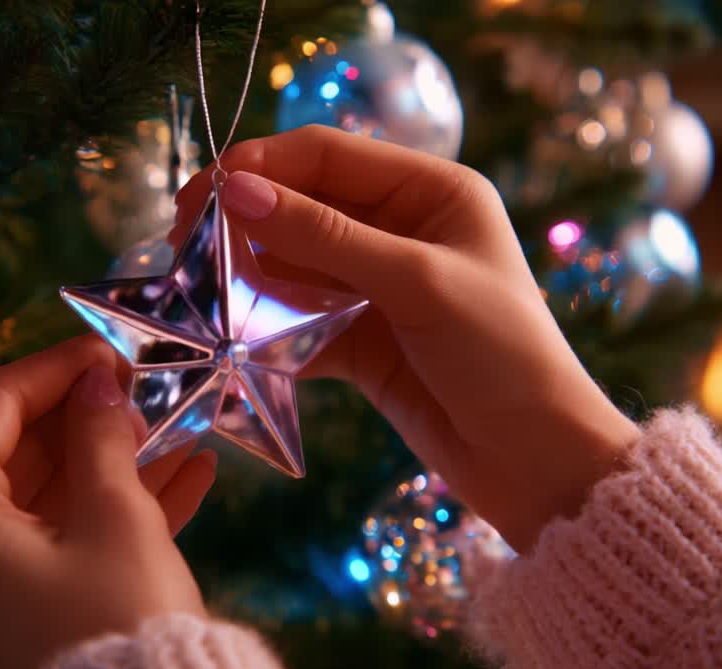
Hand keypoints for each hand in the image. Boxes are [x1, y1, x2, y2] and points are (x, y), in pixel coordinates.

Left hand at [0, 336, 215, 668]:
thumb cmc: (113, 620)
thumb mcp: (115, 517)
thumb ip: (101, 436)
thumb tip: (98, 382)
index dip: (58, 367)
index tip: (115, 350)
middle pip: (14, 453)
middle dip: (89, 420)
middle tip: (151, 398)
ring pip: (42, 500)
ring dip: (112, 466)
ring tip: (181, 435)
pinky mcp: (3, 615)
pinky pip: (52, 545)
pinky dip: (108, 515)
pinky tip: (185, 482)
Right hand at [175, 125, 639, 550]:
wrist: (538, 461)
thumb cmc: (501, 355)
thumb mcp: (416, 283)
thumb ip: (324, 236)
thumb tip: (235, 191)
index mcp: (431, 191)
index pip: (326, 155)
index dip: (259, 168)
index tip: (199, 197)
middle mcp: (402, 228)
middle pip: (302, 205)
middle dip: (245, 223)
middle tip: (183, 248)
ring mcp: (378, 286)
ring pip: (293, 263)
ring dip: (248, 276)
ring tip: (199, 293)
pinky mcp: (361, 340)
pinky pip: (298, 317)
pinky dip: (267, 325)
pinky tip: (234, 335)